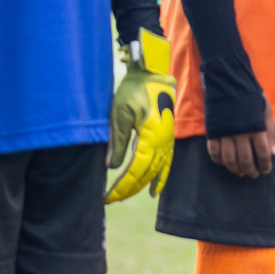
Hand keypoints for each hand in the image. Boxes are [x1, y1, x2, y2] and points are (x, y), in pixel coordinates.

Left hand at [105, 29, 176, 202]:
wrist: (151, 74)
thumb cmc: (132, 91)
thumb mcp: (119, 115)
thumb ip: (117, 142)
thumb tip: (112, 168)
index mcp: (151, 136)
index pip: (135, 170)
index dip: (121, 186)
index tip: (106, 196)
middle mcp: (163, 141)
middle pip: (146, 173)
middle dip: (128, 189)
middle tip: (109, 199)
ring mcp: (168, 139)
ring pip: (156, 170)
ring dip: (140, 186)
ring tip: (125, 196)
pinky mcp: (168, 136)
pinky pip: (167, 162)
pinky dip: (161, 178)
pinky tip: (154, 190)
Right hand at [207, 99, 274, 177]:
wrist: (228, 82)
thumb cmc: (251, 96)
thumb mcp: (266, 111)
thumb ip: (271, 132)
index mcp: (256, 127)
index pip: (262, 153)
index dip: (265, 165)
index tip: (266, 170)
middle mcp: (240, 133)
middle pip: (245, 160)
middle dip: (251, 170)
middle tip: (254, 175)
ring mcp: (225, 133)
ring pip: (229, 160)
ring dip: (235, 169)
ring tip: (240, 172)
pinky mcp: (213, 132)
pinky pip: (214, 152)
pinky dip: (219, 161)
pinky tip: (224, 163)